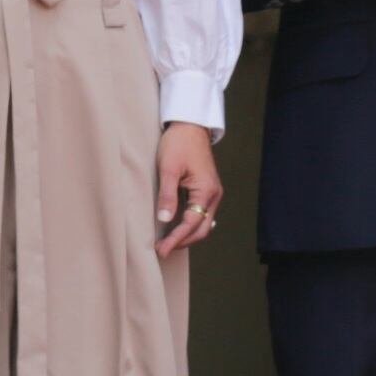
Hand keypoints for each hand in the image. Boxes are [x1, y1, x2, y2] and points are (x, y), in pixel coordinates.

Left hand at [154, 123, 222, 258]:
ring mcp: (212, 192)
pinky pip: (201, 213)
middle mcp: (213, 194)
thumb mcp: (168, 168)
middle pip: (202, 229)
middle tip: (162, 250)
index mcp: (206, 190)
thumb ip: (167, 195)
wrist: (190, 125)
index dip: (176, 239)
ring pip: (203, 223)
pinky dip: (189, 224)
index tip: (162, 250)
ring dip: (187, 235)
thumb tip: (165, 220)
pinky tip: (176, 228)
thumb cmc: (179, 143)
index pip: (191, 223)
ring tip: (167, 242)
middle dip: (183, 241)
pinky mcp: (207, 189)